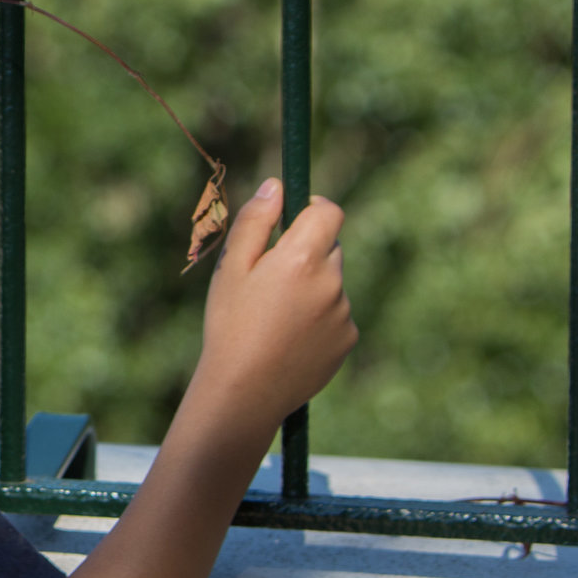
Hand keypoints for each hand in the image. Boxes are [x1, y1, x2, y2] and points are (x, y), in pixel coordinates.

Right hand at [193, 178, 357, 434]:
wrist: (245, 392)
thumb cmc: (230, 325)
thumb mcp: (231, 268)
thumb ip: (255, 221)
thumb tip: (276, 185)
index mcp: (301, 257)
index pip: (329, 212)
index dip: (313, 208)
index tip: (295, 217)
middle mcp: (331, 281)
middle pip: (329, 247)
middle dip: (306, 252)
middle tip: (269, 278)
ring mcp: (343, 312)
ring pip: (331, 283)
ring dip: (311, 287)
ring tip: (274, 317)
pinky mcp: (347, 339)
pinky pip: (336, 314)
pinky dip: (318, 318)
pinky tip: (288, 339)